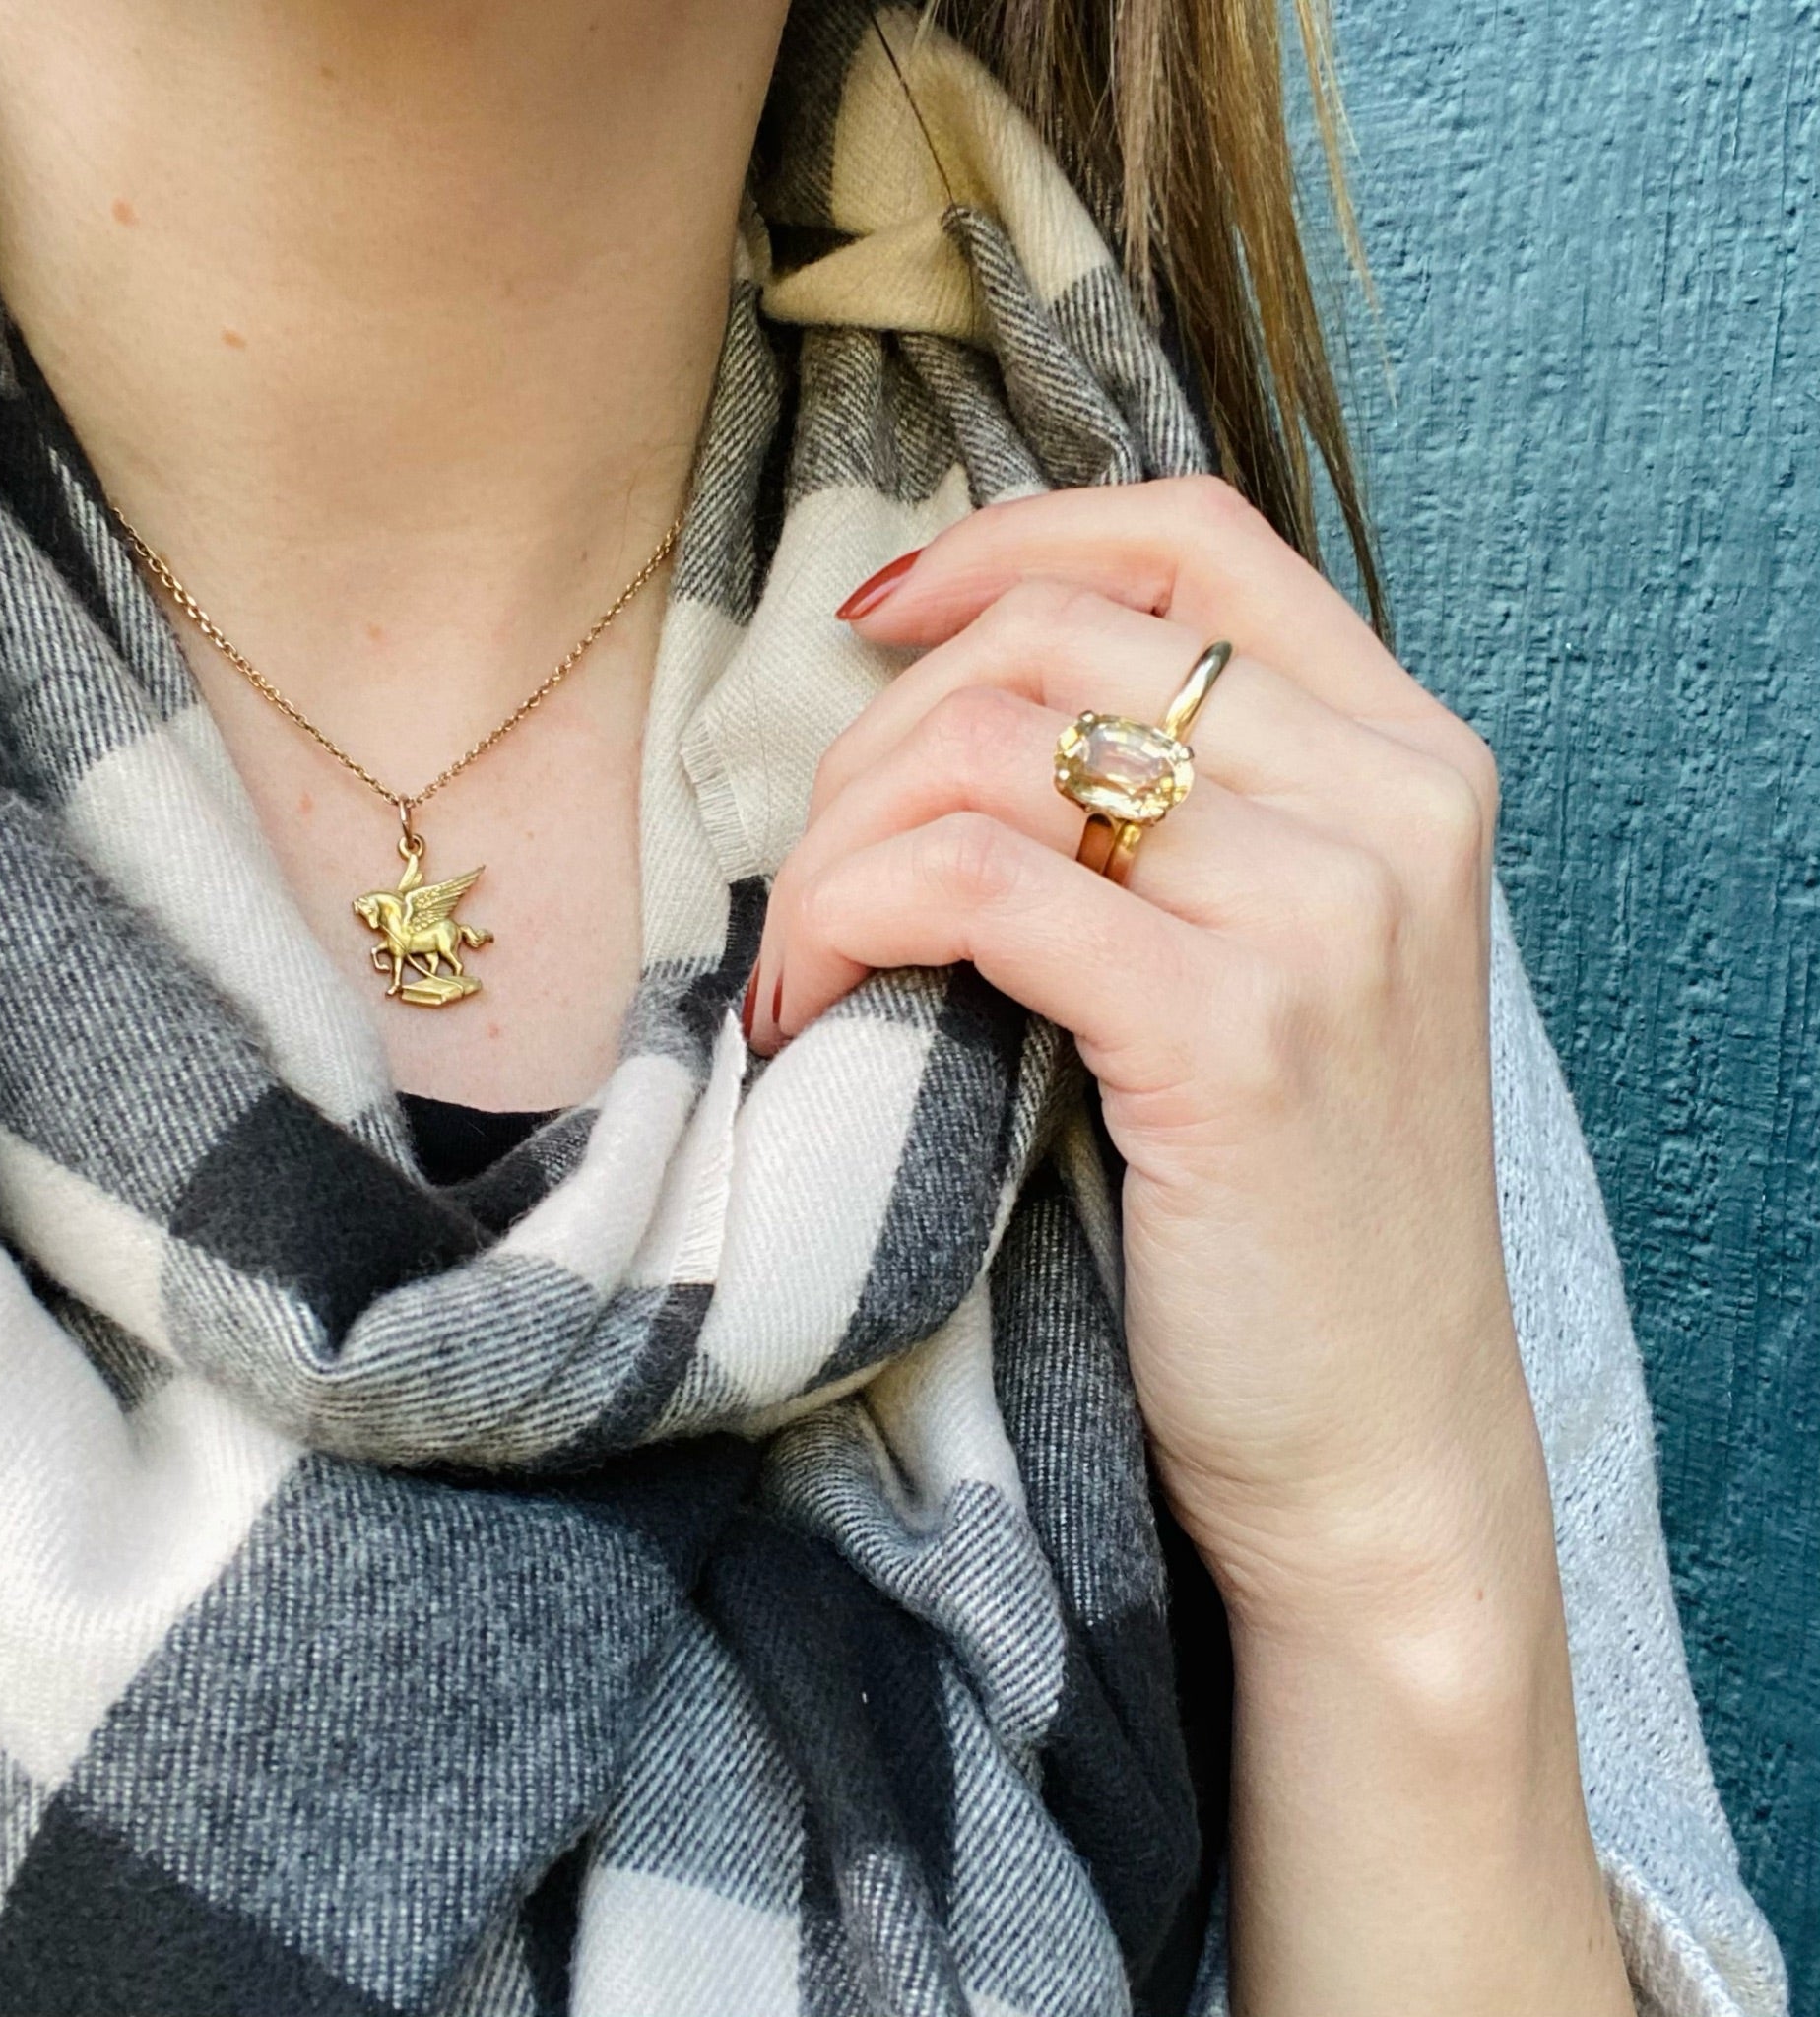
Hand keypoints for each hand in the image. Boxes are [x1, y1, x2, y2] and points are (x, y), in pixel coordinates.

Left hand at [750, 476, 1548, 1629]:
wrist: (1376, 1444)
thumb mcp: (1286, 966)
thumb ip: (1190, 814)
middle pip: (1054, 637)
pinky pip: (970, 884)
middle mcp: (1392, 804)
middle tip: (821, 878)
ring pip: (988, 749)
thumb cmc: (1293, 1211)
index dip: (1009, 540)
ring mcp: (1327, 913)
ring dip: (839, 841)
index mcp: (1408, 761)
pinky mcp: (1233, 1033)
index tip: (877, 619)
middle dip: (877, 734)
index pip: (1192, 535)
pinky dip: (847, 920)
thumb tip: (961, 693)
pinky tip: (811, 1008)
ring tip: (808, 959)